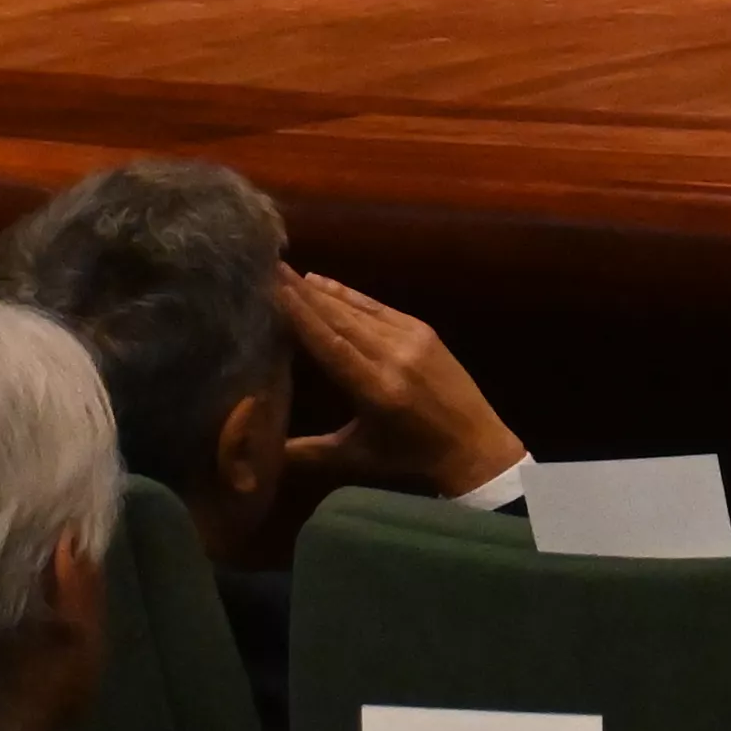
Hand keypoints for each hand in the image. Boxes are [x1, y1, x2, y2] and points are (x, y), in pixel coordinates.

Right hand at [271, 270, 528, 499]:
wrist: (478, 450)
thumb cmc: (411, 462)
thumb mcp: (354, 460)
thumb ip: (304, 455)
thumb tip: (252, 454)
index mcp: (376, 388)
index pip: (329, 342)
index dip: (299, 312)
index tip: (271, 286)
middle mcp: (395, 356)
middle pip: (341, 318)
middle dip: (302, 292)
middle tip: (269, 268)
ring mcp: (415, 340)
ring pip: (360, 308)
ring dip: (323, 290)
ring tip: (288, 272)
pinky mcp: (426, 333)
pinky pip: (381, 308)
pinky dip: (351, 295)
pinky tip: (325, 284)